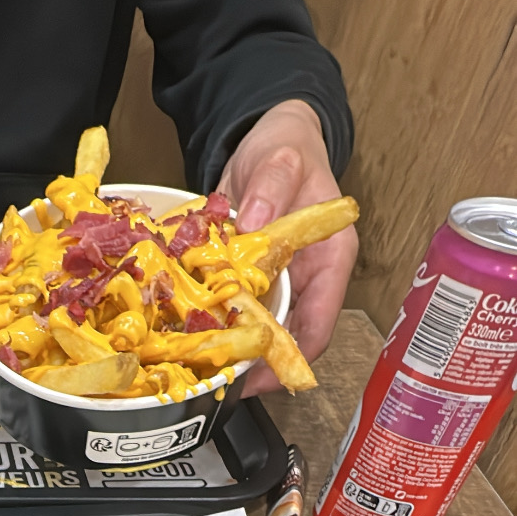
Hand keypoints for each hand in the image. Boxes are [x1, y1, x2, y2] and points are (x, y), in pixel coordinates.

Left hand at [218, 99, 357, 395]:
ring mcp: (278, 281)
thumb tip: (257, 221)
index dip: (290, 361)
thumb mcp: (281, 161)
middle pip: (286, 339)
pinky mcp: (250, 277)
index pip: (318, 328)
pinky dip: (213, 320)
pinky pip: (233, 307)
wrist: (269, 136)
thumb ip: (270, 188)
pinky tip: (186, 331)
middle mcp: (307, 279)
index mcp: (330, 260)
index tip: (258, 379)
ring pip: (257, 328)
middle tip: (215, 377)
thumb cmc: (289, 148)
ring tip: (197, 364)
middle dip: (254, 363)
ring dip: (230, 346)